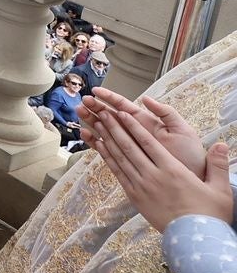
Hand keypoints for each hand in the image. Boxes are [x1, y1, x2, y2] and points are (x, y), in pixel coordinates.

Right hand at [80, 91, 207, 176]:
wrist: (193, 181)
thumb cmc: (190, 156)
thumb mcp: (182, 130)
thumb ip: (166, 113)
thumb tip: (146, 98)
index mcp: (146, 123)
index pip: (124, 106)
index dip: (109, 98)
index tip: (96, 91)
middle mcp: (135, 133)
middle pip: (111, 117)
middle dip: (95, 108)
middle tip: (82, 103)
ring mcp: (130, 146)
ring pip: (106, 131)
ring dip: (92, 122)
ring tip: (80, 115)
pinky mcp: (127, 161)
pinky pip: (107, 149)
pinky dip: (95, 142)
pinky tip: (87, 136)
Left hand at [94, 106, 231, 232]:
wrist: (195, 241)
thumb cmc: (209, 214)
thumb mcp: (219, 189)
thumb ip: (218, 165)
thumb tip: (222, 144)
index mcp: (172, 170)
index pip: (148, 142)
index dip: (133, 126)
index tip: (121, 112)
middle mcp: (153, 176)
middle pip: (129, 146)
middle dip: (114, 128)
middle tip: (102, 112)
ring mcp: (141, 187)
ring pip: (120, 158)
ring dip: (107, 140)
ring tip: (97, 125)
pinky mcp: (134, 198)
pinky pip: (118, 174)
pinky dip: (108, 159)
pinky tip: (100, 149)